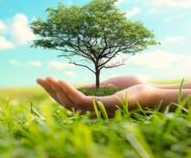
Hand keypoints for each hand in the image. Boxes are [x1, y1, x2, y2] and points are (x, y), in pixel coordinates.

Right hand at [37, 77, 156, 116]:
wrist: (152, 92)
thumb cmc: (134, 89)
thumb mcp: (109, 84)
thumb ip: (93, 88)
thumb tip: (77, 86)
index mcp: (93, 105)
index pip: (68, 101)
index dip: (55, 92)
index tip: (44, 79)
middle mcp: (93, 110)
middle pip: (65, 103)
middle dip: (51, 91)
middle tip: (39, 79)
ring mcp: (97, 109)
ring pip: (70, 103)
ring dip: (57, 90)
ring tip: (48, 79)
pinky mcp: (103, 106)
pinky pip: (81, 100)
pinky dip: (69, 90)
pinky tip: (60, 81)